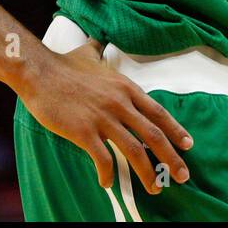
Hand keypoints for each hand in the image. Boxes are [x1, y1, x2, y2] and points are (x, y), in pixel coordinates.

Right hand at [19, 39, 192, 193]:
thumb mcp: (88, 53)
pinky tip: (107, 183)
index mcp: (125, 87)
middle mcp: (120, 103)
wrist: (38, 71)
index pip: (158, 113)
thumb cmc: (62, 64)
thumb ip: (98, 49)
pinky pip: (103, 159)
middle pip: (154, 136)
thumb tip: (98, 40)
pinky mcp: (84, 132)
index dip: (176, 131)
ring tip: (154, 188)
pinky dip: (108, 175)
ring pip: (134, 152)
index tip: (188, 145)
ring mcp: (103, 119)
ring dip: (147, 174)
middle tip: (182, 176)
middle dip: (172, 159)